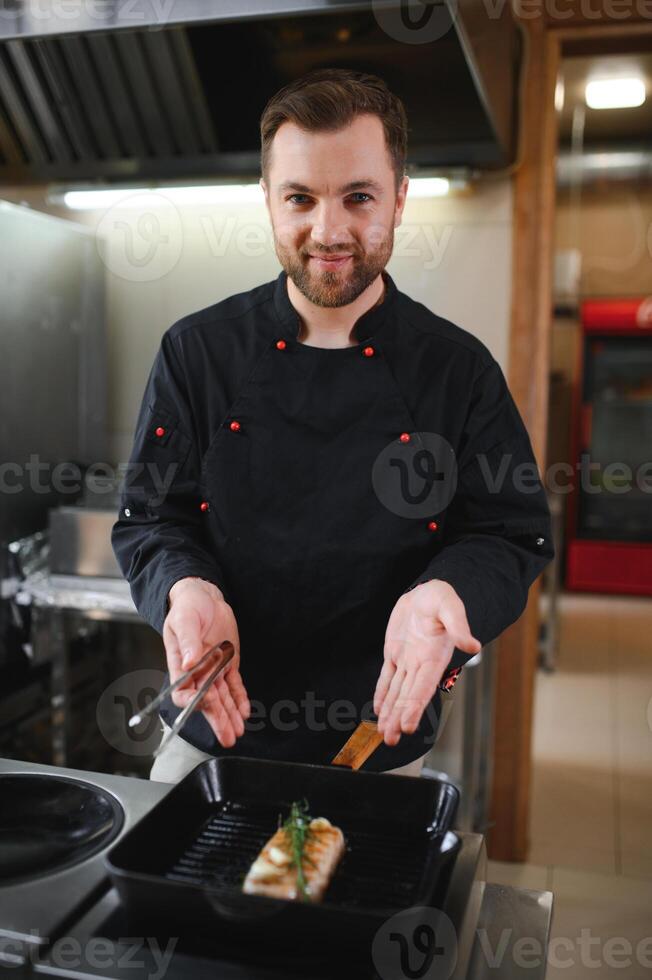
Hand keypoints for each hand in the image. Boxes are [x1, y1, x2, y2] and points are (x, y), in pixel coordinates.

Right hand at [163, 577, 249, 747]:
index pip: (183, 690)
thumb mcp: (185, 619)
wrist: (203, 596)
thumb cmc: (187, 606)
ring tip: (237, 733)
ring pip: (223, 698)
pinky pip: (234, 685)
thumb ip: (188, 640)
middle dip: (217, 719)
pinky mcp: (228, 664)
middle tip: (227, 737)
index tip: (204, 703)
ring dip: (230, 716)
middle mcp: (197, 671)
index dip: (193, 699)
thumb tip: (189, 661)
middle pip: (206, 701)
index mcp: (180, 663)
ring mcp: (214, 669)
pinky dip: (240, 699)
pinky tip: (244, 712)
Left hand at [373, 580, 480, 746]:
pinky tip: (379, 709)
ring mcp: (407, 660)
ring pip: (396, 691)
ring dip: (390, 712)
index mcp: (434, 657)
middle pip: (408, 696)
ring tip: (384, 733)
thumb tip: (474, 645)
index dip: (415, 707)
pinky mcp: (395, 652)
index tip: (408, 726)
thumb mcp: (450, 606)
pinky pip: (387, 677)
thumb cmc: (442, 597)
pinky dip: (382, 693)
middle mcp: (420, 664)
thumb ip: (459, 626)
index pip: (423, 687)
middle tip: (391, 739)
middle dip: (399, 718)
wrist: (429, 591)